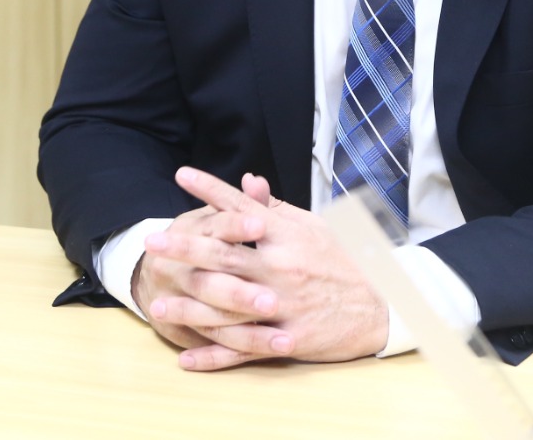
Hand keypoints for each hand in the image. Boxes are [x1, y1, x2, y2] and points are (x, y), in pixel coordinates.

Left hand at [145, 166, 388, 371]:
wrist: (379, 305)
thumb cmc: (341, 261)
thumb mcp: (313, 227)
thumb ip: (275, 208)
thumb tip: (248, 180)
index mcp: (287, 236)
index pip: (242, 208)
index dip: (210, 190)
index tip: (181, 175)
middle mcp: (281, 267)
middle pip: (225, 255)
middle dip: (185, 248)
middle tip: (153, 242)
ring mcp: (283, 304)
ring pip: (228, 306)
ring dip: (190, 306)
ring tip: (157, 303)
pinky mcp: (287, 338)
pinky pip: (244, 349)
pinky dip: (214, 356)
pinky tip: (186, 358)